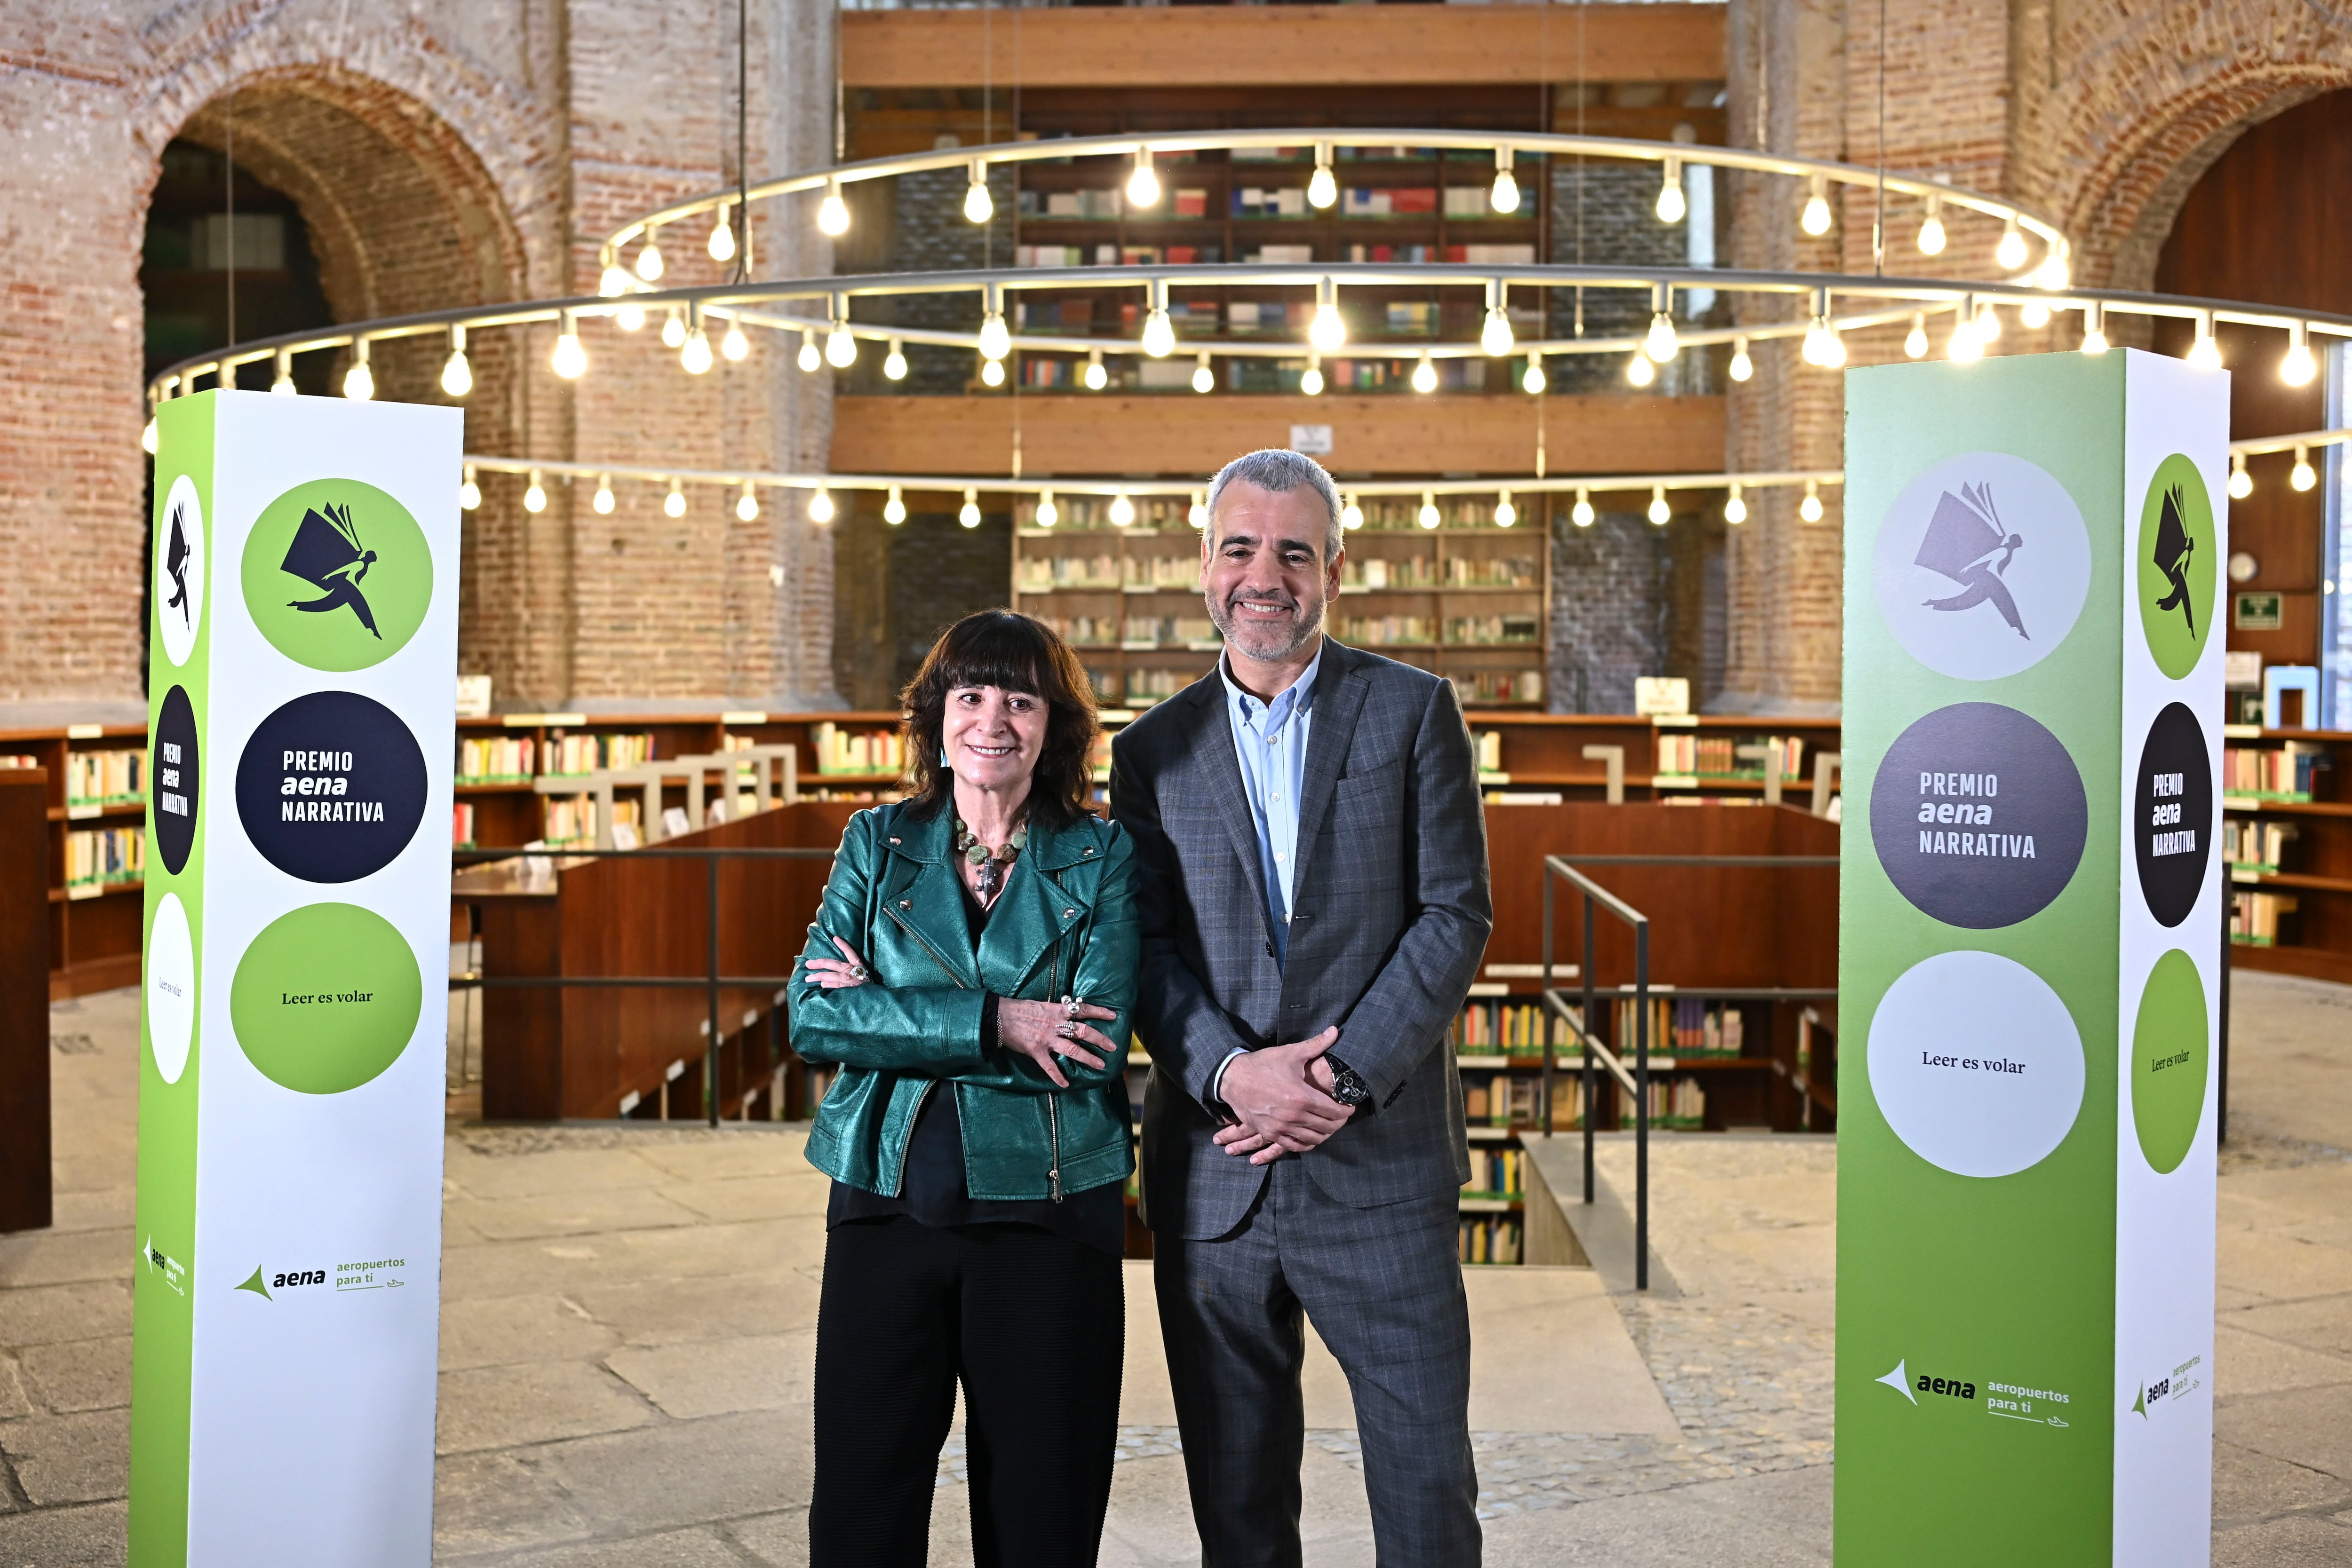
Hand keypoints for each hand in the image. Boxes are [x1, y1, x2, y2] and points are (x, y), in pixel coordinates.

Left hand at [803, 935, 871, 989]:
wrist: (879, 999)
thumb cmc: (872, 988)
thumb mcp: (865, 976)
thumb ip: (854, 972)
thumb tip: (839, 973)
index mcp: (859, 965)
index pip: (850, 952)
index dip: (843, 945)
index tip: (835, 938)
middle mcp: (852, 971)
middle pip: (832, 964)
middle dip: (819, 963)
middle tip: (808, 964)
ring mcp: (849, 981)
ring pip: (831, 976)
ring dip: (819, 977)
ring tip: (808, 978)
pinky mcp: (848, 990)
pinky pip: (835, 986)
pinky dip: (828, 986)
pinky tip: (822, 986)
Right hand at [997, 998, 1117, 1088]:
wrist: (1000, 1016)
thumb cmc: (1020, 1009)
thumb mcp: (1042, 1005)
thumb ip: (1057, 1011)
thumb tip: (1069, 1013)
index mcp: (1058, 1011)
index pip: (1083, 1010)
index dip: (1099, 1012)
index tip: (1113, 1016)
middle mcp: (1056, 1025)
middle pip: (1083, 1032)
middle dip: (1100, 1039)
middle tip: (1113, 1047)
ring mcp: (1047, 1039)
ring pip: (1072, 1049)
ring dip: (1088, 1058)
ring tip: (1100, 1065)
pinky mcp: (1036, 1051)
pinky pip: (1049, 1067)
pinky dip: (1057, 1077)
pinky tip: (1065, 1085)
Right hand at [1215, 1028, 1350, 1163]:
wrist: (1233, 1078)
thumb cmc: (1263, 1065)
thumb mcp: (1290, 1053)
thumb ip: (1316, 1044)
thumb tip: (1335, 1031)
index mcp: (1302, 1097)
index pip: (1334, 1111)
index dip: (1346, 1111)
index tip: (1350, 1106)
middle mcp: (1293, 1116)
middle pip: (1327, 1127)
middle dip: (1339, 1122)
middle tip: (1342, 1116)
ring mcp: (1281, 1127)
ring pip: (1313, 1139)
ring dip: (1325, 1134)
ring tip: (1329, 1125)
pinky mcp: (1270, 1133)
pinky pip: (1294, 1146)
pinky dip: (1307, 1143)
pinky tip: (1311, 1136)